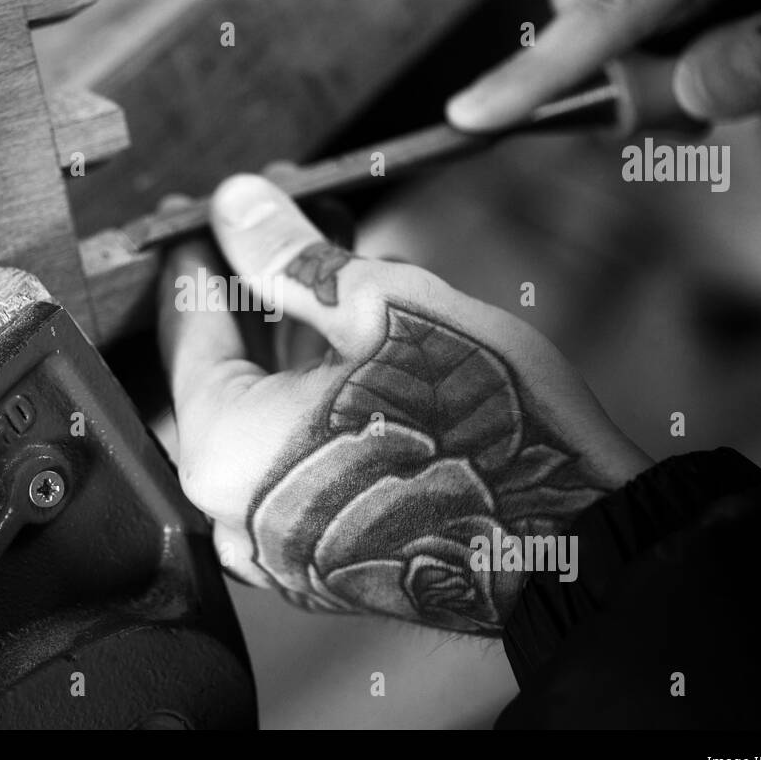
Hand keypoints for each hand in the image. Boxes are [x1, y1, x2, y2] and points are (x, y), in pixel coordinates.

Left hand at [158, 175, 651, 634]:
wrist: (572, 545)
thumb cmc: (482, 428)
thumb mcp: (379, 310)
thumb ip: (289, 258)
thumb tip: (235, 203)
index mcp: (223, 453)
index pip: (187, 333)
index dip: (201, 256)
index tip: (210, 213)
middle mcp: (232, 512)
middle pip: (227, 372)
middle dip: (258, 287)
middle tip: (284, 220)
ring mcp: (278, 543)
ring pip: (267, 413)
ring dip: (293, 334)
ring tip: (335, 257)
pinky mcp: (325, 556)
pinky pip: (297, 457)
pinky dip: (315, 394)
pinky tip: (356, 333)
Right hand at [446, 0, 760, 129]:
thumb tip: (689, 98)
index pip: (612, 2)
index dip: (541, 71)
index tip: (470, 115)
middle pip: (597, 0)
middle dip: (631, 73)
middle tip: (705, 121)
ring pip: (620, 5)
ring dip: (666, 60)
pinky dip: (684, 34)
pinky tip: (751, 35)